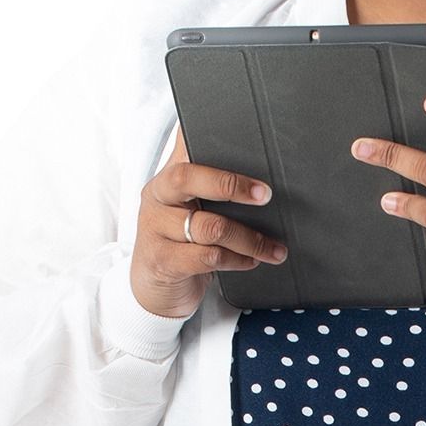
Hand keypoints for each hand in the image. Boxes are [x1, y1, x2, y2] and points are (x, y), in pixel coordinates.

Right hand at [130, 123, 288, 318]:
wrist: (153, 286)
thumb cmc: (179, 240)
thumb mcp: (188, 208)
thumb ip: (211, 185)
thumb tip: (257, 166)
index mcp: (166, 177)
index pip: (185, 146)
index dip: (209, 139)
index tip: (248, 145)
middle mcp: (156, 197)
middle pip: (188, 178)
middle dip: (232, 185)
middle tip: (266, 195)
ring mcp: (154, 229)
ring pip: (210, 226)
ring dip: (250, 239)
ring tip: (273, 247)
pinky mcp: (162, 261)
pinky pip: (208, 256)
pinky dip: (237, 259)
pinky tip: (250, 261)